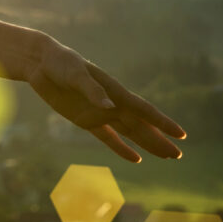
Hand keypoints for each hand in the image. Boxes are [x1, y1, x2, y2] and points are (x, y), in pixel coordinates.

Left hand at [24, 36, 186, 162]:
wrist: (41, 63)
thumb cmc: (60, 62)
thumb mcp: (74, 73)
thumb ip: (91, 90)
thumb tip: (109, 107)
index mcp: (113, 90)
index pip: (143, 110)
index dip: (162, 123)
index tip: (181, 134)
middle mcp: (111, 103)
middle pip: (140, 126)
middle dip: (159, 140)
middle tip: (178, 155)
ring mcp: (99, 113)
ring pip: (129, 132)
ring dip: (147, 144)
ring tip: (166, 156)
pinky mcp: (84, 120)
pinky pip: (106, 137)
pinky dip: (120, 148)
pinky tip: (136, 159)